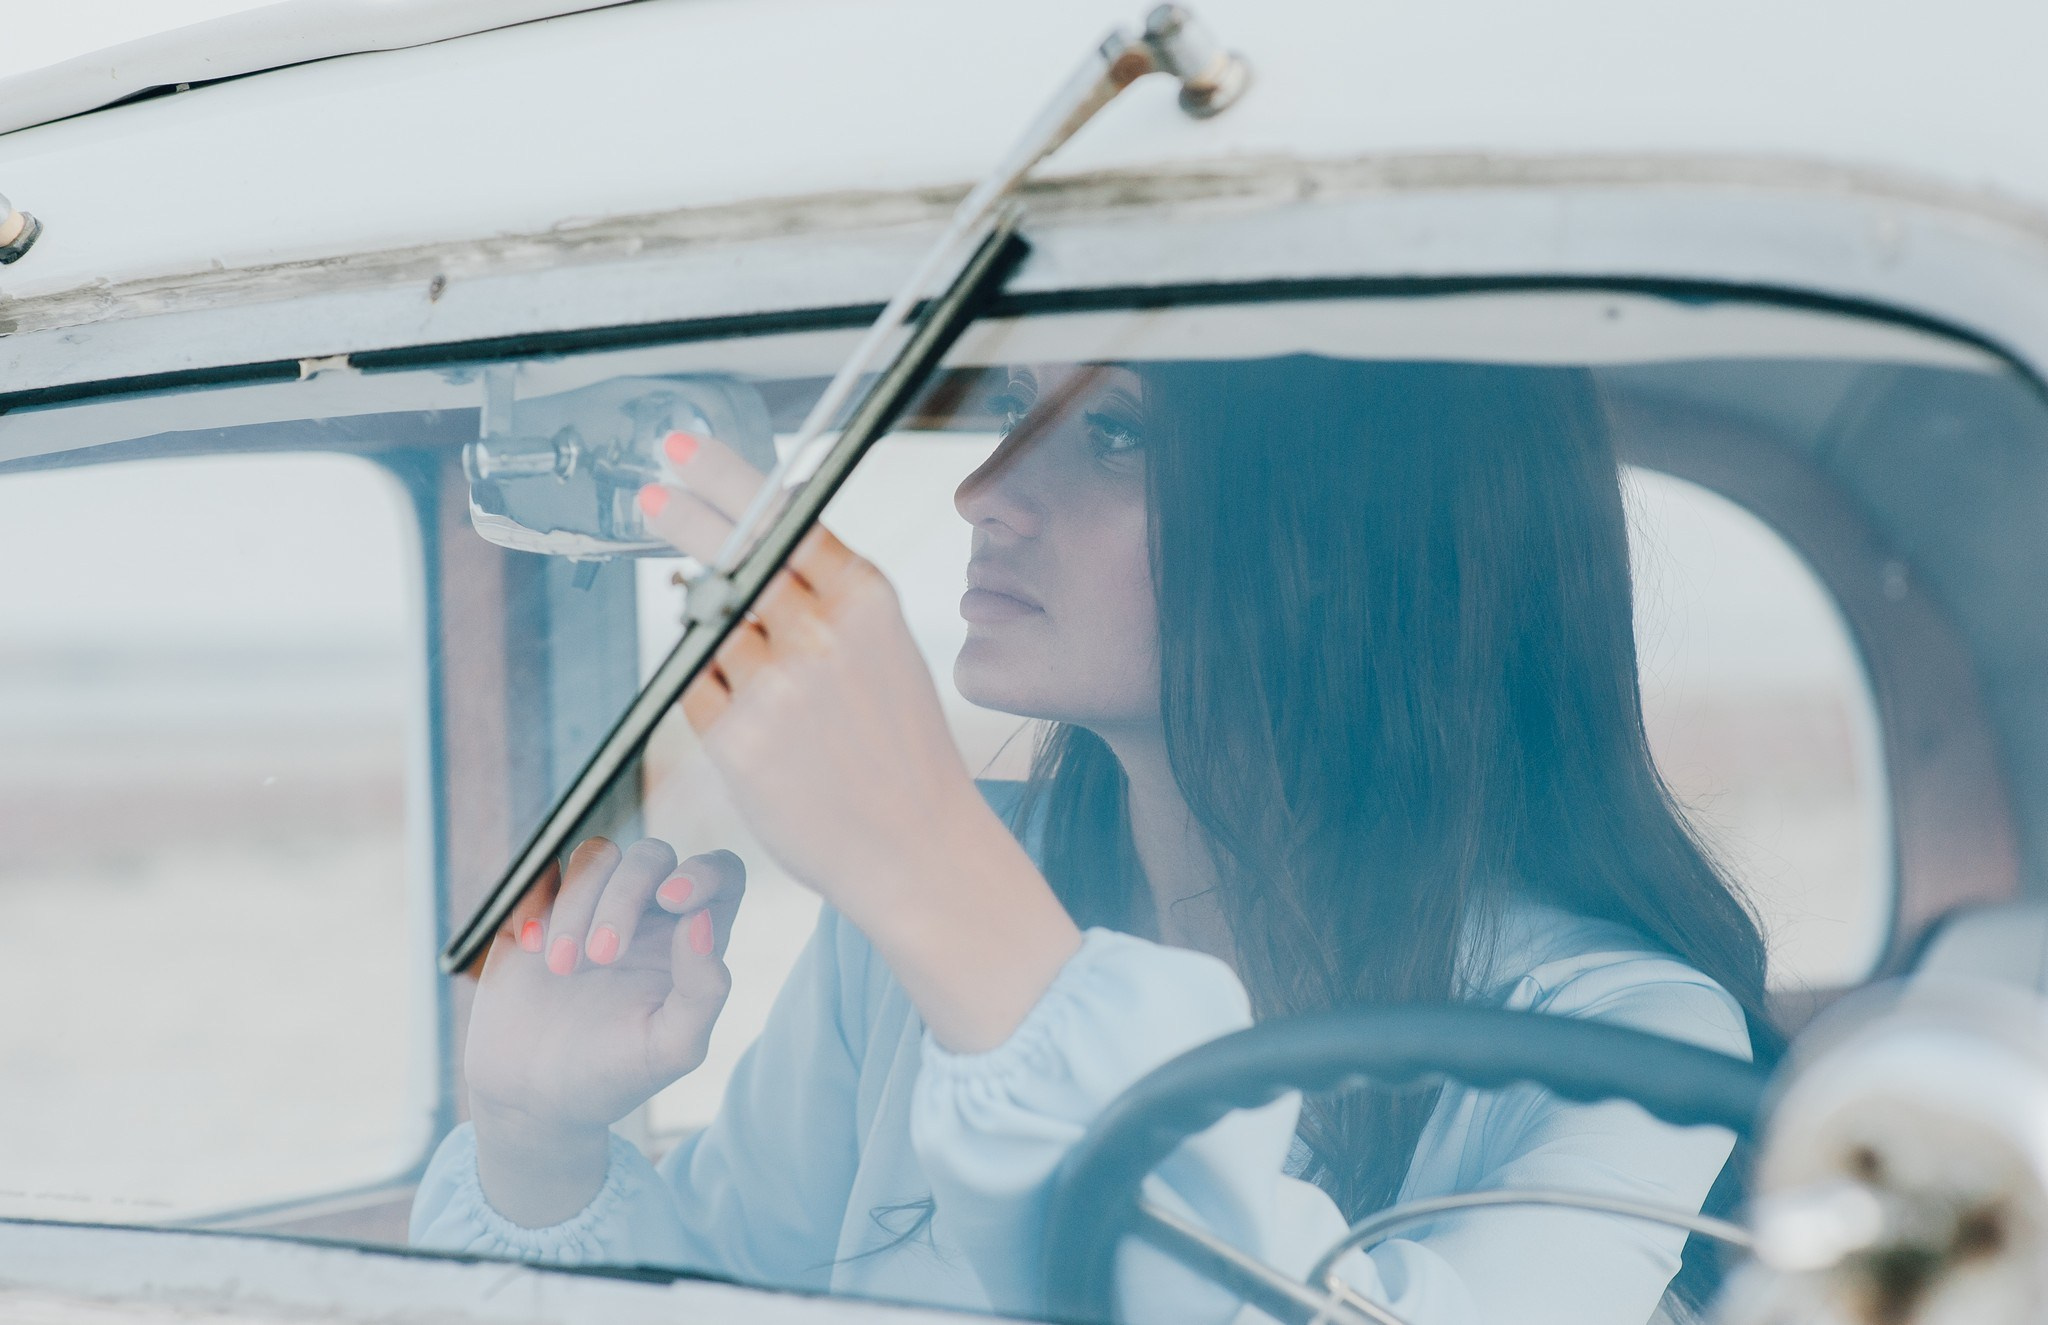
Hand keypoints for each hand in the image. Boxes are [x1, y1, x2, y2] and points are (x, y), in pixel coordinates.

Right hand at [464, 836, 743, 1224]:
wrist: (531, 1098)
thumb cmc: (612, 1076)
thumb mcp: (669, 1050)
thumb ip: (703, 992)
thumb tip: (704, 921)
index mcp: (691, 942)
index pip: (722, 874)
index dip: (706, 870)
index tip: (673, 899)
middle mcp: (648, 915)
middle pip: (652, 856)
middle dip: (625, 896)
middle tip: (601, 958)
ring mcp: (592, 907)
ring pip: (597, 856)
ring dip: (578, 903)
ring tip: (560, 968)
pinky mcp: (540, 910)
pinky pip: (542, 872)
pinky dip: (538, 899)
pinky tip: (532, 947)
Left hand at [640, 433, 984, 913]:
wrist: (918, 846)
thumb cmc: (901, 749)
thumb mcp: (888, 649)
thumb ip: (829, 591)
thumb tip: (756, 536)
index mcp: (867, 600)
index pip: (783, 513)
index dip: (725, 478)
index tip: (684, 452)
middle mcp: (821, 632)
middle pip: (730, 553)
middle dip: (685, 518)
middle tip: (651, 496)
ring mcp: (776, 685)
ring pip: (709, 626)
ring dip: (714, 634)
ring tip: (763, 679)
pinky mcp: (738, 738)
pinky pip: (695, 686)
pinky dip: (709, 689)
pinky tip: (753, 717)